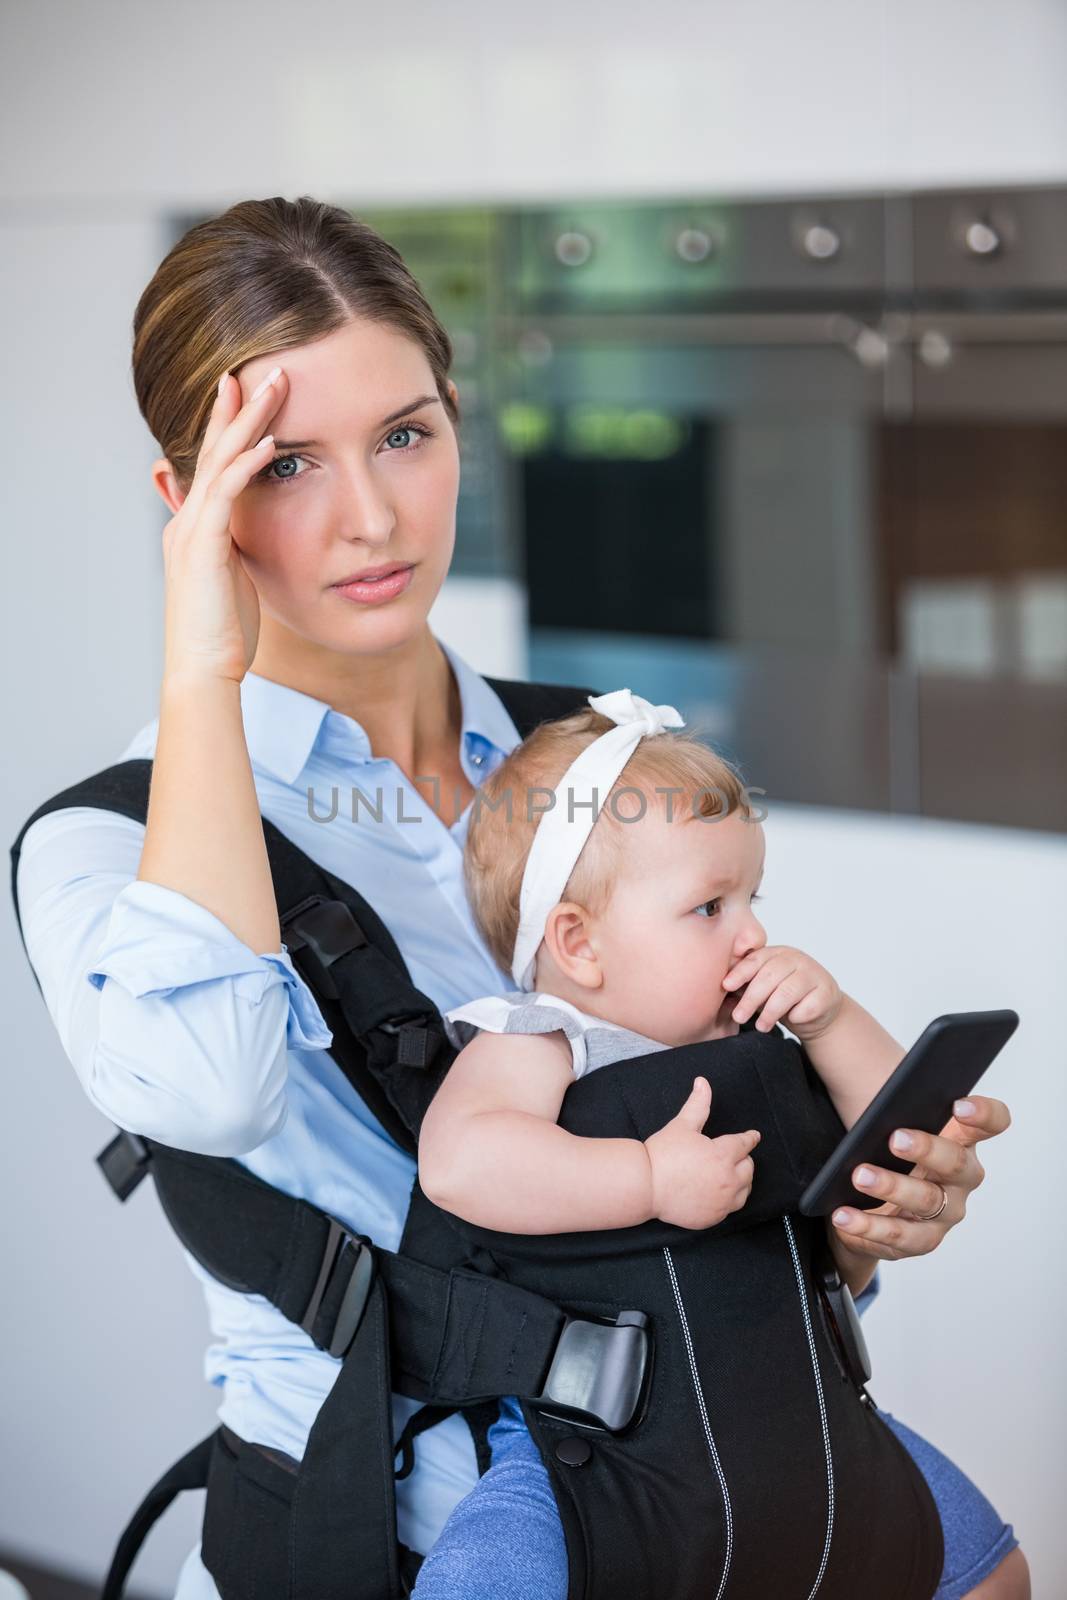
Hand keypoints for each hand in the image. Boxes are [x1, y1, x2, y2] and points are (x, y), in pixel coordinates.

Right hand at [161, 366, 289, 684]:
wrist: (204, 670)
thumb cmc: (226, 636)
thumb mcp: (238, 582)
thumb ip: (242, 553)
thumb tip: (260, 538)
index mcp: (197, 528)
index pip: (217, 465)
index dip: (232, 427)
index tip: (252, 392)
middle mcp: (189, 522)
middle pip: (214, 451)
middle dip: (237, 408)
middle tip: (260, 368)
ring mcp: (192, 532)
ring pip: (220, 462)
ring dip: (248, 421)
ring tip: (272, 385)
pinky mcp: (203, 547)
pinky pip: (226, 494)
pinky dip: (249, 465)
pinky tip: (272, 442)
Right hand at [644, 1077, 760, 1229]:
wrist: (646, 1185)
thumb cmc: (663, 1154)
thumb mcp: (682, 1125)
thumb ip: (698, 1104)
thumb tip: (703, 1082)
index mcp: (723, 1154)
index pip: (745, 1144)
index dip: (749, 1138)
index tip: (754, 1136)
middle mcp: (728, 1180)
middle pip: (748, 1168)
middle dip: (743, 1159)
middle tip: (735, 1156)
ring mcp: (722, 1201)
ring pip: (744, 1190)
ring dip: (741, 1181)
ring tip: (731, 1175)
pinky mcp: (713, 1217)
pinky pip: (731, 1209)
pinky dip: (729, 1200)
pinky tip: (719, 1194)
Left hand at [722, 945, 841, 1040]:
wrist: (819, 1011)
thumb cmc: (785, 998)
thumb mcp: (764, 989)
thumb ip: (746, 986)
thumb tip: (721, 993)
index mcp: (778, 953)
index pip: (756, 959)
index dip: (740, 972)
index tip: (726, 986)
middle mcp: (797, 959)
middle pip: (769, 976)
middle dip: (751, 998)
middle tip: (739, 1016)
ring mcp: (814, 975)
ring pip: (787, 992)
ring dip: (770, 1012)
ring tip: (761, 1027)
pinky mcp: (827, 994)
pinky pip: (806, 1007)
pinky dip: (795, 1016)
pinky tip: (791, 1020)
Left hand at [828, 1094, 1011, 1263]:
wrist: (863, 1203)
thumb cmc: (882, 1151)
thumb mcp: (887, 1123)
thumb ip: (890, 1108)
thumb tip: (872, 1096)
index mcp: (960, 1139)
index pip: (991, 1123)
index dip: (984, 1113)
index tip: (959, 1104)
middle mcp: (961, 1178)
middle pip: (956, 1163)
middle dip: (927, 1149)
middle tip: (895, 1139)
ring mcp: (945, 1212)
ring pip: (927, 1201)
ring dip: (892, 1187)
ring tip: (859, 1176)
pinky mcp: (921, 1240)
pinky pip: (898, 1237)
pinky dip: (868, 1226)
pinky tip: (843, 1215)